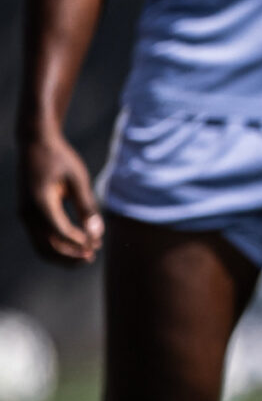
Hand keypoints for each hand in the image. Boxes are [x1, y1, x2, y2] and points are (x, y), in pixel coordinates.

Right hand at [16, 129, 101, 264]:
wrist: (35, 143)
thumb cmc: (59, 158)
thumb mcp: (78, 179)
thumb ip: (86, 206)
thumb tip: (96, 233)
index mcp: (41, 202)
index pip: (61, 233)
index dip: (80, 243)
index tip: (98, 244)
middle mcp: (28, 212)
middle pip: (48, 248)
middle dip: (70, 256)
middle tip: (93, 256)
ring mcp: (25, 214)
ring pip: (41, 247)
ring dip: (63, 255)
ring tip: (86, 254)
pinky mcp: (27, 214)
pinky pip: (40, 238)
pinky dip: (57, 245)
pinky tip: (76, 243)